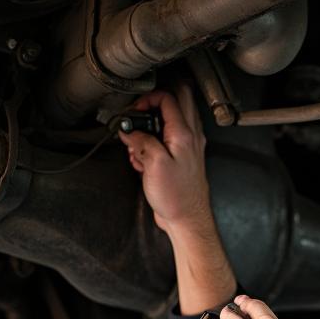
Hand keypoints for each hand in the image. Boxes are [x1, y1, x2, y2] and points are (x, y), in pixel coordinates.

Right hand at [119, 85, 212, 236]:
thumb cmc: (177, 197)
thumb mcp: (154, 163)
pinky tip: (143, 159)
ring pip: (169, 122)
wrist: (187, 219)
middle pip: (175, 103)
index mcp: (184, 133)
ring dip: (150, 128)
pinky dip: (152, 145)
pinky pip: (165, 142)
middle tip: (138, 117)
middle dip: (152, 107)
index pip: (168, 98)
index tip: (134, 111)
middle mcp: (190, 137)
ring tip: (138, 144)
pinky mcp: (181, 160)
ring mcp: (187, 148)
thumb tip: (129, 130)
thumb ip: (141, 140)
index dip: (147, 99)